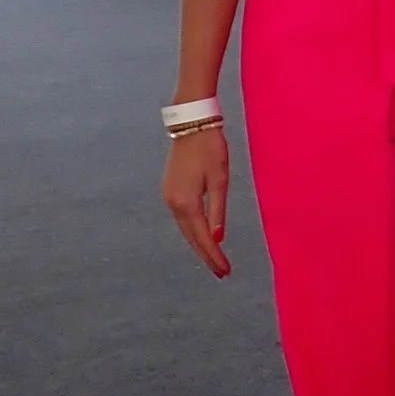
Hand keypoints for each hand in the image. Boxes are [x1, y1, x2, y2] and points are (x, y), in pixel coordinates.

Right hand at [161, 123, 231, 277]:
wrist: (191, 123)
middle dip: (206, 255)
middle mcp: (173, 203)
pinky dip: (192, 230)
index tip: (225, 271)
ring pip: (185, 228)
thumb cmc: (210, 149)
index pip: (203, 238)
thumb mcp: (219, 179)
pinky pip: (182, 217)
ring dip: (199, 243)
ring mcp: (168, 196)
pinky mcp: (169, 189)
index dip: (214, 256)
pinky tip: (201, 235)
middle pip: (191, 237)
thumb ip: (217, 210)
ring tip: (214, 259)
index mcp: (186, 203)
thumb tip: (218, 238)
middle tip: (222, 272)